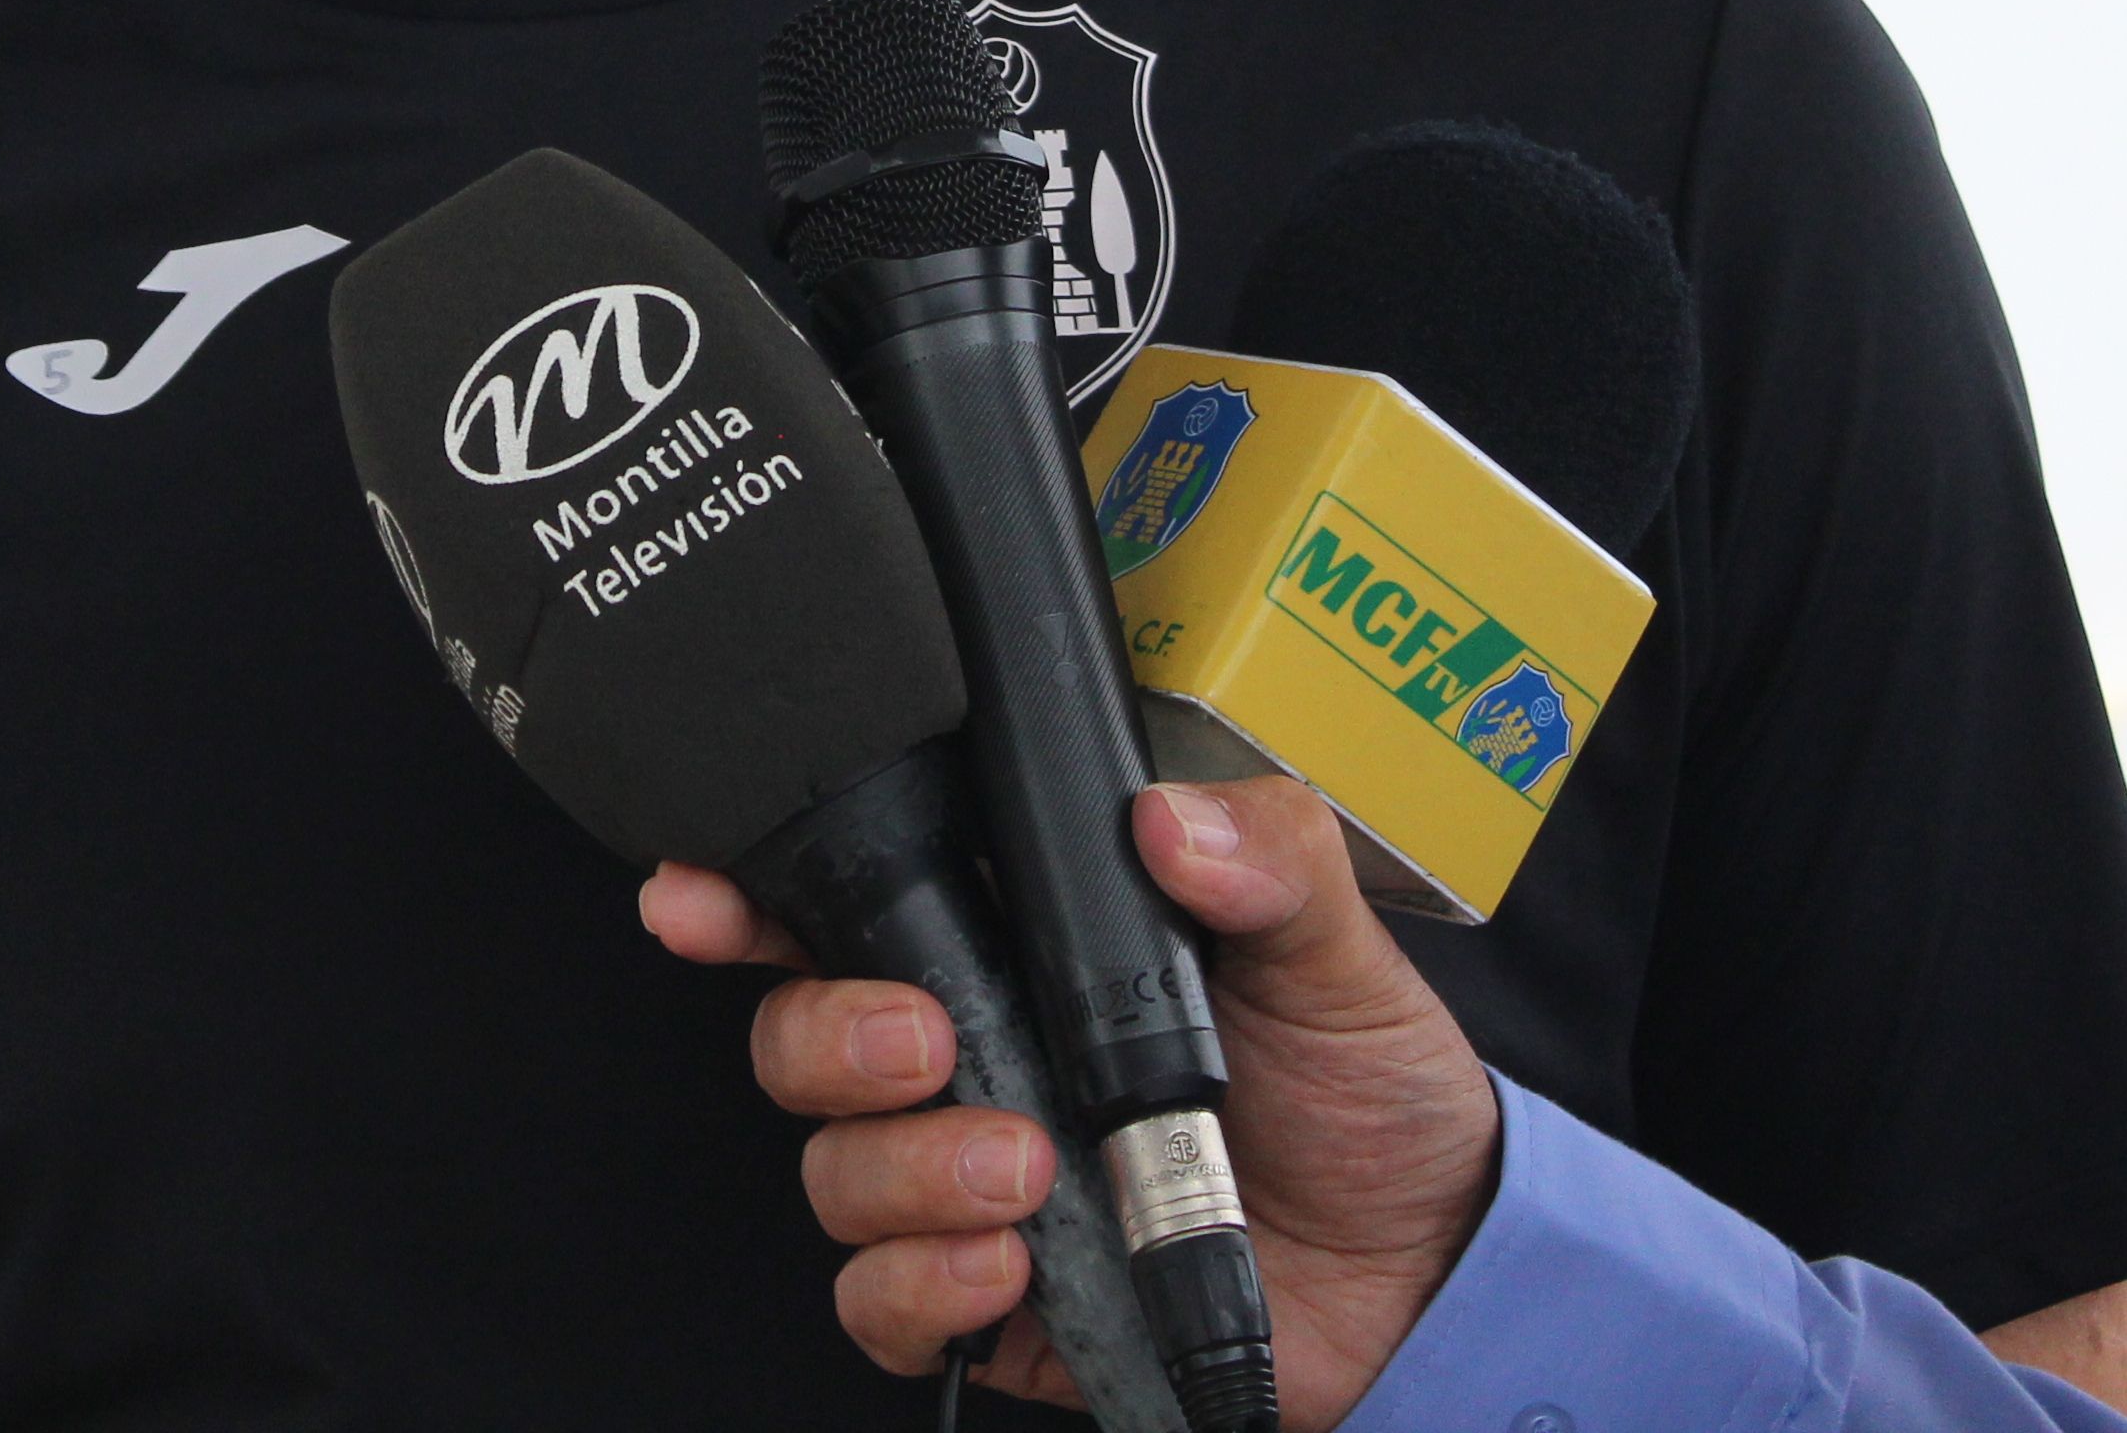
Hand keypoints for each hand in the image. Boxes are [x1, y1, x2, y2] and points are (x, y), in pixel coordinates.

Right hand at [641, 776, 1505, 1418]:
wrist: (1427, 1272)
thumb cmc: (1369, 1091)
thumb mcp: (1339, 945)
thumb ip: (1270, 858)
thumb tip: (1168, 822)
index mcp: (1026, 946)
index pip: (855, 898)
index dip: (750, 891)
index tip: (700, 896)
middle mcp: (973, 1056)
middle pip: (800, 1033)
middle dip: (828, 1034)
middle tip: (928, 1041)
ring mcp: (969, 1182)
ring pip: (830, 1167)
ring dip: (899, 1169)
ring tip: (1020, 1175)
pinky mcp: (988, 1304)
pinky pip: (880, 1303)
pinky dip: (917, 1287)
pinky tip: (1003, 1269)